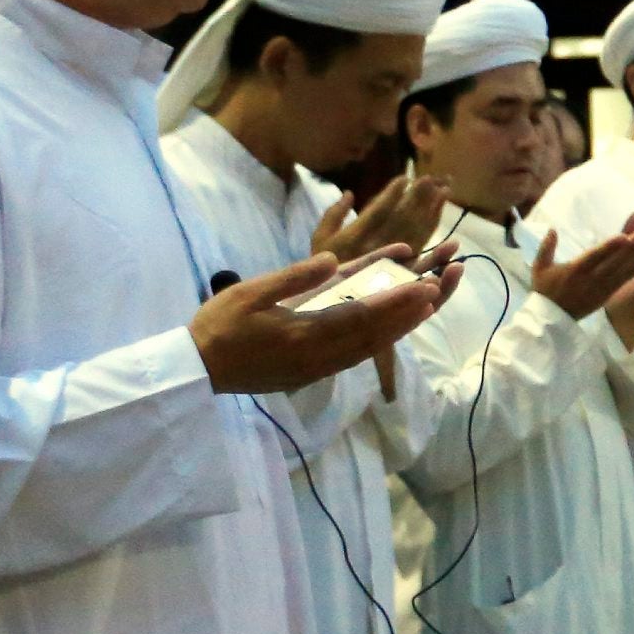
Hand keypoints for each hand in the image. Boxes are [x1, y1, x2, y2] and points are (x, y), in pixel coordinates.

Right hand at [192, 247, 454, 395]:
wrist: (196, 370)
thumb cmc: (219, 325)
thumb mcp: (251, 293)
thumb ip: (295, 278)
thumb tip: (334, 259)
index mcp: (303, 334)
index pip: (361, 316)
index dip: (397, 302)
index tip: (425, 287)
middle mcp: (317, 356)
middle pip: (374, 335)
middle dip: (408, 313)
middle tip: (438, 291)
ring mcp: (315, 369)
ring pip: (367, 348)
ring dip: (398, 328)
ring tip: (426, 308)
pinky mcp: (309, 374)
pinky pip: (351, 357)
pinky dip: (375, 341)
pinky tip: (391, 330)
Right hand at [317, 171, 446, 260]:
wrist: (336, 305)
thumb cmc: (326, 267)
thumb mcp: (320, 240)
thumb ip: (333, 215)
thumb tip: (349, 193)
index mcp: (353, 239)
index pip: (377, 213)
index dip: (392, 194)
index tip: (405, 178)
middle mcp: (375, 250)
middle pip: (402, 219)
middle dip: (417, 197)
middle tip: (430, 178)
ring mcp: (393, 261)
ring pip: (417, 231)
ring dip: (432, 209)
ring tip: (444, 189)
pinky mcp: (406, 270)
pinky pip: (424, 247)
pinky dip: (434, 225)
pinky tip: (441, 211)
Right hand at [531, 220, 633, 318]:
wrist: (550, 318)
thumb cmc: (544, 290)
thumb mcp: (539, 268)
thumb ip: (546, 247)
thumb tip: (552, 229)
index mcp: (574, 270)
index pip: (595, 256)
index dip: (610, 246)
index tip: (623, 236)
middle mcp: (589, 279)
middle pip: (611, 263)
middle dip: (628, 250)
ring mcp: (598, 290)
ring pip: (619, 272)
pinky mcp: (604, 297)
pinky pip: (620, 284)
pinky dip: (631, 274)